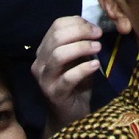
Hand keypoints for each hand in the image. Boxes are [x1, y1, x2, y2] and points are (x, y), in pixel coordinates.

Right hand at [32, 15, 100, 132]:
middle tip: (98, 35)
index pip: (56, 26)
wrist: (70, 115)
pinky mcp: (54, 93)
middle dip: (80, 32)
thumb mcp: (77, 60)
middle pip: (57, 37)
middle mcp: (39, 62)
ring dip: (81, 48)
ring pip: (58, 55)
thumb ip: (80, 44)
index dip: (77, 23)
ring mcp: (44, 79)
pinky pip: (68, 77)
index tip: (95, 28)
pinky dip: (83, 69)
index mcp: (44, 50)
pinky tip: (95, 66)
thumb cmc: (76, 85)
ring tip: (98, 48)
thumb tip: (92, 27)